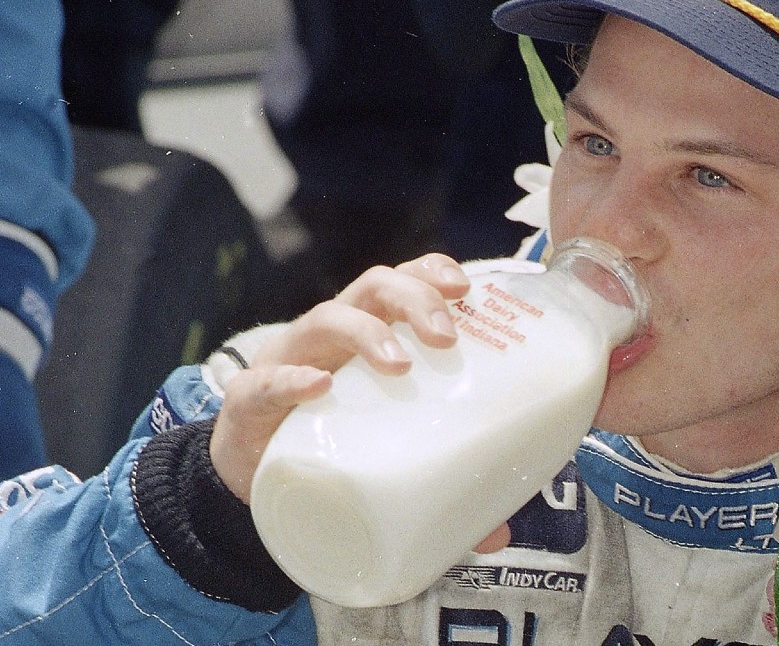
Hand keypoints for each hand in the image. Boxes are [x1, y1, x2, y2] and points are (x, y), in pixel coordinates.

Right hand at [210, 254, 470, 502]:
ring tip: (399, 364)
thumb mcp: (389, 457)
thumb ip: (444, 487)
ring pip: (325, 319)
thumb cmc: (333, 450)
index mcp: (370, 338)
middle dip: (413, 300)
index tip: (466, 288)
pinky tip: (316, 387)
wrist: (249, 484)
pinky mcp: (248, 401)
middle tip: (446, 337)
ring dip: (366, 332)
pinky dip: (290, 380)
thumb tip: (500, 534)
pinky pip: (264, 382)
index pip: (403, 282)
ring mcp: (288, 361)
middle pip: (373, 288)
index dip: (432, 273)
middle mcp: (332, 337)